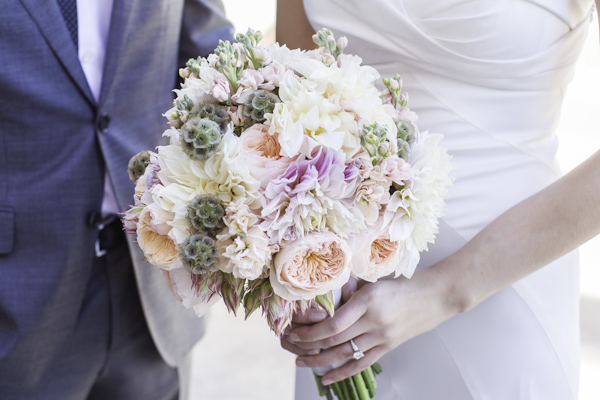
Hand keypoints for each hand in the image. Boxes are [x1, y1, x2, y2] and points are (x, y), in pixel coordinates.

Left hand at [281, 267, 459, 384]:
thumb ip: (352, 291)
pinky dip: (343, 372)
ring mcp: (383, 337)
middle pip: (335, 339)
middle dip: (309, 344)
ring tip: (301, 362)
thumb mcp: (376, 280)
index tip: (295, 331)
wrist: (438, 295)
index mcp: (368, 300)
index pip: (334, 323)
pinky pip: (362, 363)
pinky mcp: (389, 347)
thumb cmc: (406, 282)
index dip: (311, 331)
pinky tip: (327, 377)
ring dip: (320, 360)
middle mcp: (374, 321)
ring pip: (346, 354)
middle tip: (291, 345)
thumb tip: (328, 297)